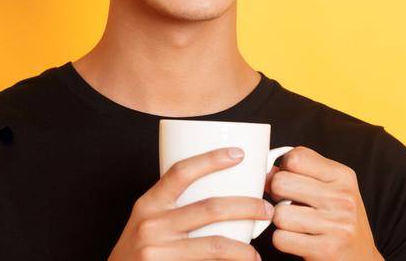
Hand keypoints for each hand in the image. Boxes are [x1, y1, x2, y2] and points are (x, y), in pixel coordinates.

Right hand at [108, 146, 272, 260]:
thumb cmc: (138, 251)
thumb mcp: (146, 222)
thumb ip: (173, 209)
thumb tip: (221, 195)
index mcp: (148, 204)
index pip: (180, 172)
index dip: (211, 159)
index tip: (239, 154)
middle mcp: (152, 225)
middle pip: (210, 207)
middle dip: (247, 206)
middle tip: (267, 210)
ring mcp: (159, 250)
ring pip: (215, 245)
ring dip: (244, 249)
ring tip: (256, 254)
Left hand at [264, 146, 383, 260]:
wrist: (362, 258)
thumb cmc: (341, 221)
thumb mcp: (333, 189)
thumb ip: (302, 175)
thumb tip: (267, 173)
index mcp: (343, 176)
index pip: (296, 157)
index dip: (284, 169)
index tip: (290, 182)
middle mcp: (343, 198)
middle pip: (281, 182)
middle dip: (277, 195)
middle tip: (288, 204)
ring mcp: (337, 224)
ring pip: (278, 214)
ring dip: (281, 222)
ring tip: (297, 225)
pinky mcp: (327, 249)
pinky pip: (281, 238)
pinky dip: (284, 241)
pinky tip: (298, 240)